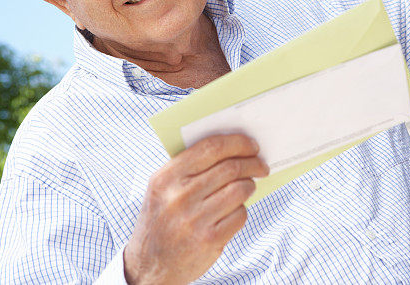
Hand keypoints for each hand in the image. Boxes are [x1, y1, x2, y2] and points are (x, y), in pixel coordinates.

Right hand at [123, 134, 268, 284]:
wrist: (149, 265)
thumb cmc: (162, 219)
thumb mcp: (162, 188)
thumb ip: (189, 167)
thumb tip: (232, 148)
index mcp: (167, 177)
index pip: (211, 148)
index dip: (237, 143)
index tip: (252, 145)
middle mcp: (179, 197)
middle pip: (230, 168)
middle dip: (252, 163)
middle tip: (261, 165)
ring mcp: (194, 220)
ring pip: (239, 190)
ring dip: (249, 185)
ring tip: (248, 186)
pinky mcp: (209, 239)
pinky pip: (240, 214)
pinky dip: (242, 210)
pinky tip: (235, 210)